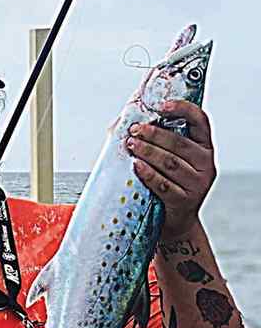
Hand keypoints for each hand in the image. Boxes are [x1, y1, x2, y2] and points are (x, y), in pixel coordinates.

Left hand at [126, 100, 216, 239]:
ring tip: (131, 145)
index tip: (161, 105)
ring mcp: (197, 184)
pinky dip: (148, 174)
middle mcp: (206, 163)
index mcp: (204, 147)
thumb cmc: (167, 184)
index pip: (199, 120)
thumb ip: (154, 139)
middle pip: (178, 143)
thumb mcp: (167, 161)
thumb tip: (122, 119)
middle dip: (154, 134)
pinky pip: (163, 184)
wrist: (175, 221)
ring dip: (148, 152)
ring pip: (170, 163)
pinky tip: (136, 166)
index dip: (182, 109)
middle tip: (134, 130)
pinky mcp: (185, 201)